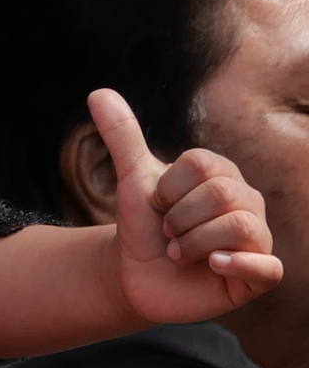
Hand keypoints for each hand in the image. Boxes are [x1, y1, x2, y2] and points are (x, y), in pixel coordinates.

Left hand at [92, 87, 282, 321]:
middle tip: (167, 231)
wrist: (137, 272)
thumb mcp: (132, 178)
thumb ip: (121, 135)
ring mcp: (257, 239)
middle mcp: (247, 202)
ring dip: (194, 241)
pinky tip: (212, 265)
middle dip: (179, 216)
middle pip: (222, 195)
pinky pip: (269, 267)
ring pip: (240, 226)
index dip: (168, 187)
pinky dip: (237, 264)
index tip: (157, 203)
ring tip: (178, 251)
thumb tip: (98, 92)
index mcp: (221, 173)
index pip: (202, 164)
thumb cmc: (143, 223)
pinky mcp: (259, 275)